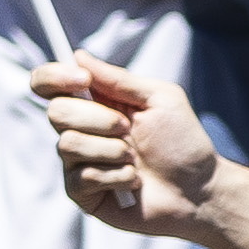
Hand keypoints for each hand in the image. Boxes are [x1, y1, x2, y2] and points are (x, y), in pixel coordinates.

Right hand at [32, 57, 219, 240]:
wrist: (199, 191)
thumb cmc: (183, 143)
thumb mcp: (160, 99)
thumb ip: (119, 78)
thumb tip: (79, 56)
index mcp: (95, 103)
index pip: (49, 84)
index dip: (54, 77)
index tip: (83, 79)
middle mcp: (80, 130)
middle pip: (56, 112)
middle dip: (98, 119)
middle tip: (128, 128)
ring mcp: (78, 162)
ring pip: (69, 145)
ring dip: (112, 151)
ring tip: (136, 160)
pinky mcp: (82, 192)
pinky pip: (82, 177)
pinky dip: (116, 176)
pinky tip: (133, 182)